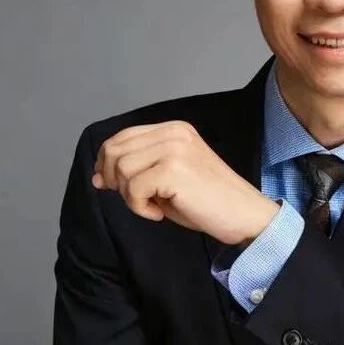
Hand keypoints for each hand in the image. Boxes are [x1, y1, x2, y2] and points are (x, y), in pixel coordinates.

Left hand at [91, 120, 279, 244]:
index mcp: (174, 129)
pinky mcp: (173, 170)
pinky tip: (159, 214)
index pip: (122, 136)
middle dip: (114, 179)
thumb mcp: (169, 176)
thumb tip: (99, 176)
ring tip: (153, 206)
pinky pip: (134, 189)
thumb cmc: (208, 201)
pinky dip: (140, 208)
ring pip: (121, 170)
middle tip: (135, 200)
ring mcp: (174, 149)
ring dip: (130, 196)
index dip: (106, 160)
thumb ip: (139, 168)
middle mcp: (174, 133)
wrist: (244, 214)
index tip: (108, 183)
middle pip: (115, 150)